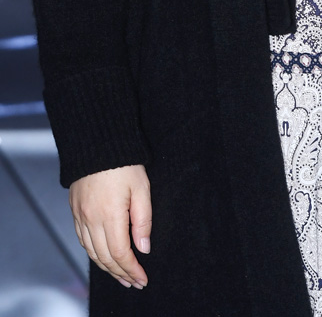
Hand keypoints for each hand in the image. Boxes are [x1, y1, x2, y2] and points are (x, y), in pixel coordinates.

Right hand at [69, 164, 150, 288]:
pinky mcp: (75, 209)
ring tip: (120, 275)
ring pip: (91, 252)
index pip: (120, 253)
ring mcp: (80, 215)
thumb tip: (143, 248)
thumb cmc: (123, 162)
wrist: (97, 141)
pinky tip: (102, 256)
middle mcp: (91, 219)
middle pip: (105, 257)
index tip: (142, 278)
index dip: (132, 269)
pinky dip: (93, 253)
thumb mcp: (142, 188)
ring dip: (106, 267)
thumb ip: (143, 220)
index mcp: (109, 215)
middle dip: (120, 273)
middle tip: (134, 282)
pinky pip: (82, 239)